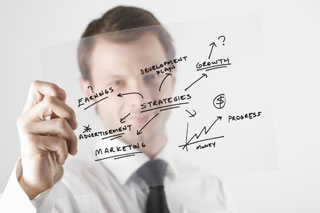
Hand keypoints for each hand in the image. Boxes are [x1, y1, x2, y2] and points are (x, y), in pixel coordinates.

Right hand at [17, 80, 77, 198]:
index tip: (63, 99)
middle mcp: (26, 117)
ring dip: (72, 138)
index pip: (36, 86)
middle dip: (71, 115)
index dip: (52, 87)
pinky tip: (61, 158)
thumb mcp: (54, 127)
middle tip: (74, 128)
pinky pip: (59, 141)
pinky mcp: (31, 143)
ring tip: (71, 148)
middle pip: (53, 102)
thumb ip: (56, 112)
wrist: (39, 174)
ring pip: (61, 123)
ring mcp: (27, 130)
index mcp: (32, 111)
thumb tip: (62, 94)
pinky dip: (66, 151)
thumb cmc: (50, 149)